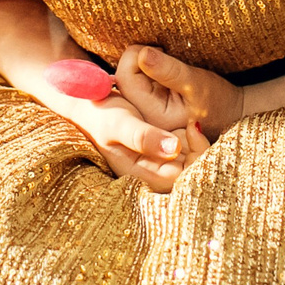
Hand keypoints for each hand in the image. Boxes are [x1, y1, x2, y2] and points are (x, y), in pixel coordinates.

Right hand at [63, 97, 204, 192]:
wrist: (87, 106)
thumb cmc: (100, 113)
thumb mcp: (120, 123)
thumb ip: (144, 137)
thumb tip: (174, 150)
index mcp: (137, 174)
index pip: (178, 178)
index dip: (192, 157)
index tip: (192, 127)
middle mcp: (147, 174)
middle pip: (185, 175)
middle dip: (197, 151)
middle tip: (195, 124)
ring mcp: (152, 165)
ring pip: (185, 165)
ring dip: (194, 147)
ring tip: (193, 124)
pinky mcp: (156, 154)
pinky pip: (181, 155)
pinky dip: (188, 142)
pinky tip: (188, 125)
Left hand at [116, 45, 245, 140]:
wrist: (231, 114)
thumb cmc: (218, 101)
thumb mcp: (196, 83)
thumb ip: (168, 70)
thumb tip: (143, 53)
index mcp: (152, 118)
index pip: (126, 78)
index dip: (136, 56)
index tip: (160, 51)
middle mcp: (143, 119)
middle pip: (123, 78)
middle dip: (139, 59)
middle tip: (163, 55)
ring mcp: (144, 114)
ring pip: (129, 78)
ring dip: (143, 64)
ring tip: (167, 65)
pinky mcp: (149, 107)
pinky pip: (137, 82)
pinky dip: (148, 71)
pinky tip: (164, 73)